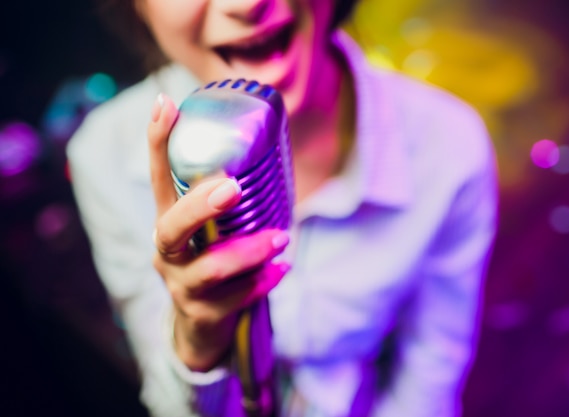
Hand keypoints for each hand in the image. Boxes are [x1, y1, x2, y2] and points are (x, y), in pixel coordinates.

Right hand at [147, 93, 289, 370]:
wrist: (202, 328)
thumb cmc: (212, 264)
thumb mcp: (211, 233)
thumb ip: (228, 202)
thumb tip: (272, 148)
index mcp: (169, 222)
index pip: (158, 178)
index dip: (158, 143)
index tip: (165, 104)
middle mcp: (168, 252)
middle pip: (171, 226)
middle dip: (200, 206)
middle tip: (233, 187)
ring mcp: (182, 285)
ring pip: (210, 268)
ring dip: (249, 250)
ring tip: (282, 237)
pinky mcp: (203, 314)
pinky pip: (236, 298)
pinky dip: (264, 282)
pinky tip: (284, 269)